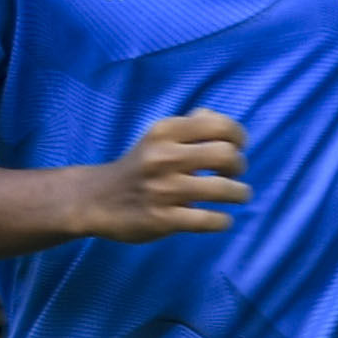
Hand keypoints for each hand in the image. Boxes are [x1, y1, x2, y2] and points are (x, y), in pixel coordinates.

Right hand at [81, 109, 249, 240]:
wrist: (97, 199)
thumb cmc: (138, 166)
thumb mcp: (157, 137)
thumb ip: (188, 125)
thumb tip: (218, 117)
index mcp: (164, 131)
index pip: (218, 125)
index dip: (238, 136)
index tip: (239, 146)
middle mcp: (164, 157)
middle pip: (225, 155)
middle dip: (240, 165)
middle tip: (236, 173)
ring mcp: (164, 190)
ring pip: (222, 189)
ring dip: (240, 193)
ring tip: (239, 195)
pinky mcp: (163, 219)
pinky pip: (208, 220)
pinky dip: (223, 220)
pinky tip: (222, 218)